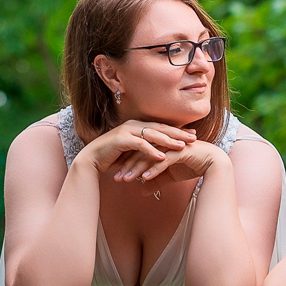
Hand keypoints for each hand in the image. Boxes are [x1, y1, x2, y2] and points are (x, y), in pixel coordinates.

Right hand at [78, 120, 196, 174]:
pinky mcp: (121, 140)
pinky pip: (140, 145)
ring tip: (182, 146)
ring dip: (168, 141)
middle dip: (178, 133)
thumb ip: (147, 150)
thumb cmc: (113, 158)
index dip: (177, 130)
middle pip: (160, 128)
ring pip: (152, 134)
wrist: (92, 161)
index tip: (193, 135)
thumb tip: (163, 154)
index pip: (161, 127)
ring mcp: (127, 130)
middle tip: (194, 138)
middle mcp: (133, 125)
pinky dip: (152, 151)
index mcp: (137, 126)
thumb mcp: (134, 152)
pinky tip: (163, 157)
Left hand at [115, 140, 226, 183]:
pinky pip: (164, 161)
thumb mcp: (170, 176)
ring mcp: (172, 146)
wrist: (214, 164)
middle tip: (116, 177)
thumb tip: (141, 191)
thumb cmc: (193, 166)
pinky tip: (145, 177)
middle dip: (127, 166)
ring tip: (127, 179)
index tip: (117, 175)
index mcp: (161, 144)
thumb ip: (156, 181)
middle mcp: (164, 142)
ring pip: (150, 157)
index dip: (127, 164)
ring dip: (137, 168)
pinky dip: (154, 169)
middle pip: (141, 153)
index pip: (139, 153)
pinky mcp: (181, 152)